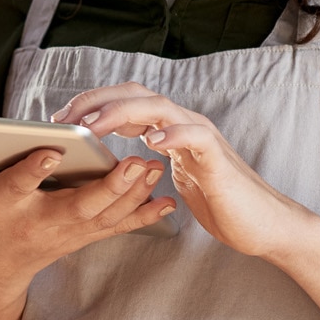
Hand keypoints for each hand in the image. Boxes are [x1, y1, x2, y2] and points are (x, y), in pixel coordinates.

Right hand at [0, 135, 171, 292]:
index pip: (14, 187)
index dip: (29, 170)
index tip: (46, 150)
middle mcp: (35, 223)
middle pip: (75, 207)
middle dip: (106, 187)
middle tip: (133, 163)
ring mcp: (62, 234)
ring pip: (102, 216)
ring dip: (131, 195)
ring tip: (154, 169)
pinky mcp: (79, 238)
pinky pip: (116, 228)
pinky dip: (143, 216)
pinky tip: (168, 200)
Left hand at [52, 83, 311, 256]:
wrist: (261, 225)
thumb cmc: (213, 202)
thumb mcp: (164, 180)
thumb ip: (139, 164)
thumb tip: (96, 163)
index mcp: (167, 128)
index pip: (124, 100)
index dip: (90, 104)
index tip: (59, 119)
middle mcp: (182, 124)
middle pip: (136, 94)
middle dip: (96, 101)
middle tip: (64, 119)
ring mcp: (201, 137)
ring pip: (159, 108)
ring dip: (121, 113)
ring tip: (92, 127)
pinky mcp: (218, 159)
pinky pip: (195, 136)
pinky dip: (173, 134)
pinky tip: (153, 142)